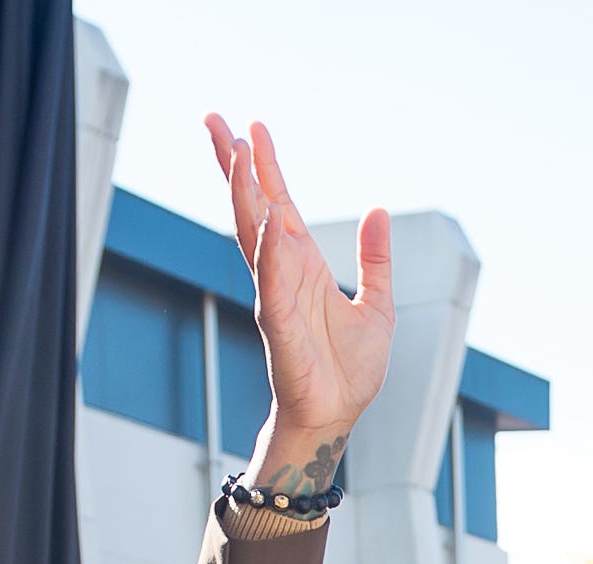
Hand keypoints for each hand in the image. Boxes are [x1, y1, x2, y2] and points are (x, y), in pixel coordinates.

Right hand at [203, 116, 392, 495]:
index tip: (251, 128)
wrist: (339, 415)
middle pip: (252, 206)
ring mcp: (276, 293)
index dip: (265, 166)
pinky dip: (270, 249)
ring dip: (242, 192)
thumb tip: (378, 210)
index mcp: (304, 264)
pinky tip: (269, 218)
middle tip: (213, 118)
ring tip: (233, 149)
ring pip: (252, 233)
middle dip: (233, 163)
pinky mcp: (278, 322)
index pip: (277, 204)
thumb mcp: (378, 304)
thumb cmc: (350, 369)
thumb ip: (376, 259)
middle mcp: (283, 271)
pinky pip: (272, 279)